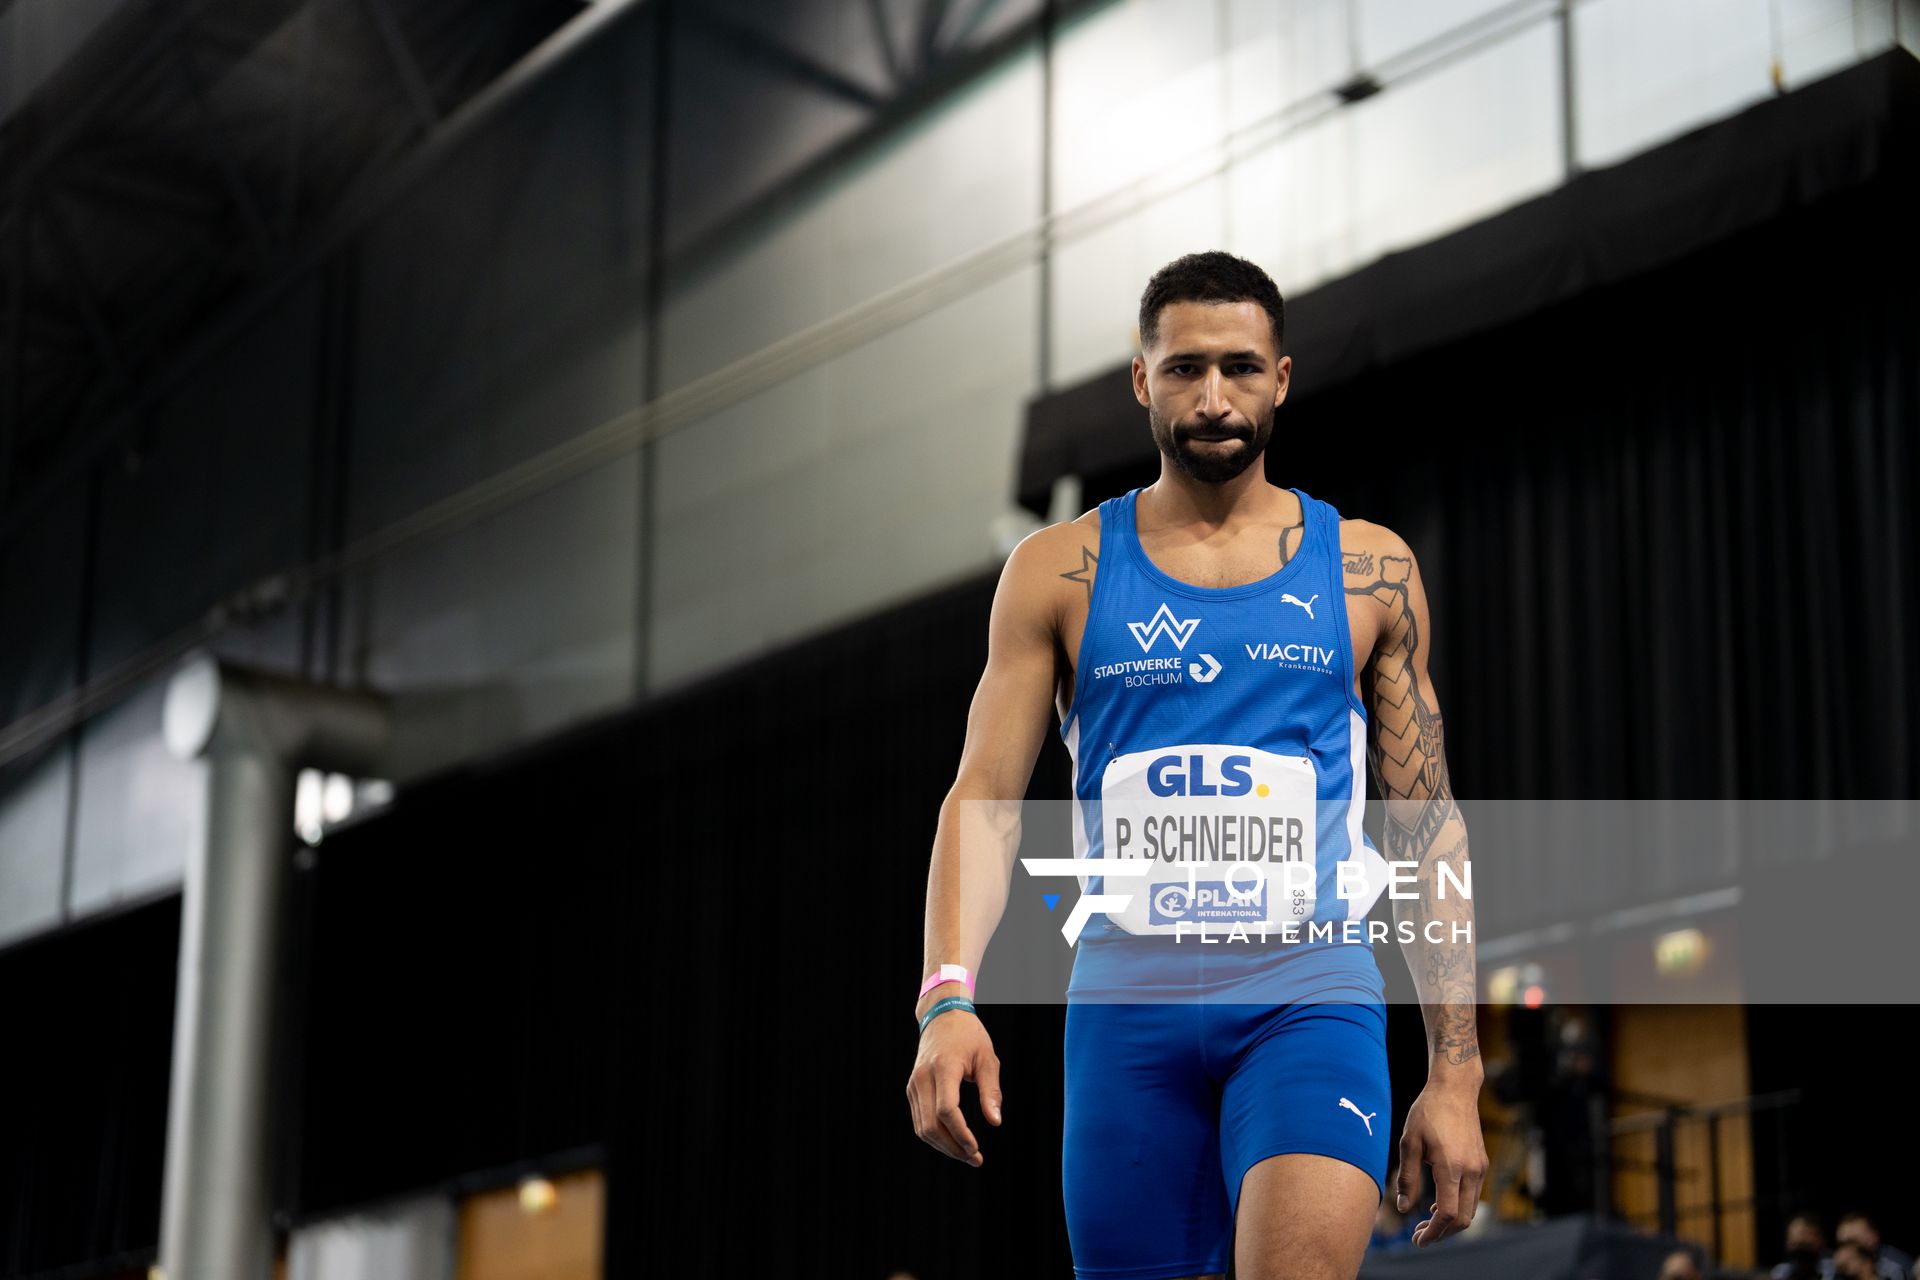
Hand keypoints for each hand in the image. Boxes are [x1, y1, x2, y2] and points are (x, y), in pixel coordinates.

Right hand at [906, 1011, 1001, 1165]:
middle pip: (931, 1125)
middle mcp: (923, 1078)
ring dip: (944, 1146)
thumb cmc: (970, 1037)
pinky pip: (919, 1121)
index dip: (961, 1134)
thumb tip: (995, 1122)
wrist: (942, 1017)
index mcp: (944, 1068)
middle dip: (953, 1148)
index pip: (946, 1110)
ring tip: (967, 1154)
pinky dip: (935, 1136)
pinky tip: (953, 1142)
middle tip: (975, 1159)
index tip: (976, 1149)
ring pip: (922, 1128)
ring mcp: (914, 1084)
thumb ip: (991, 1091)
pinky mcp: (912, 1090)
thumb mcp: (988, 1059)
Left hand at [1395, 1078, 1486, 1245]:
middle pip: (1463, 1219)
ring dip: (1450, 1222)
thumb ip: (1406, 1177)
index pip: (1448, 1214)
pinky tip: (1438, 1204)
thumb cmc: (1427, 1113)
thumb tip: (1403, 1207)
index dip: (1433, 1233)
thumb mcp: (1409, 1143)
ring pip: (1470, 1209)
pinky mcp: (1482, 1163)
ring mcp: (1480, 1168)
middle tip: (1419, 1236)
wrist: (1455, 1090)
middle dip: (1442, 1233)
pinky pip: (1473, 1195)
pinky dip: (1458, 1206)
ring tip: (1425, 1222)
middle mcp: (1472, 1171)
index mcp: (1452, 1167)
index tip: (1418, 1240)